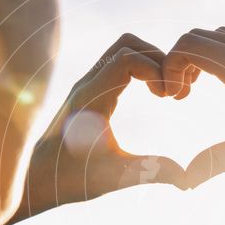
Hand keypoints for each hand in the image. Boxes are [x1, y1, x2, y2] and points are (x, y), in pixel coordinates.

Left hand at [15, 34, 189, 220]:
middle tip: (171, 91)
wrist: (37, 179)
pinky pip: (118, 63)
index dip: (155, 70)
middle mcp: (87, 84)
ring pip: (122, 49)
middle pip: (127, 44)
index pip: (128, 58)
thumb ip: (151, 173)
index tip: (168, 97)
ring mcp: (87, 85)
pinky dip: (140, 69)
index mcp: (92, 98)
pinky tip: (151, 96)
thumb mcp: (115, 178)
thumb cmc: (72, 180)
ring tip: (164, 92)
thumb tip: (186, 180)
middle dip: (157, 59)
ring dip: (149, 61)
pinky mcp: (89, 91)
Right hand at [162, 27, 224, 186]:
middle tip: (182, 96)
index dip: (168, 68)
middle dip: (180, 62)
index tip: (173, 99)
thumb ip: (214, 163)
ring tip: (200, 91)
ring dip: (201, 57)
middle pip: (198, 36)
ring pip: (219, 36)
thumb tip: (181, 183)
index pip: (185, 46)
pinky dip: (222, 54)